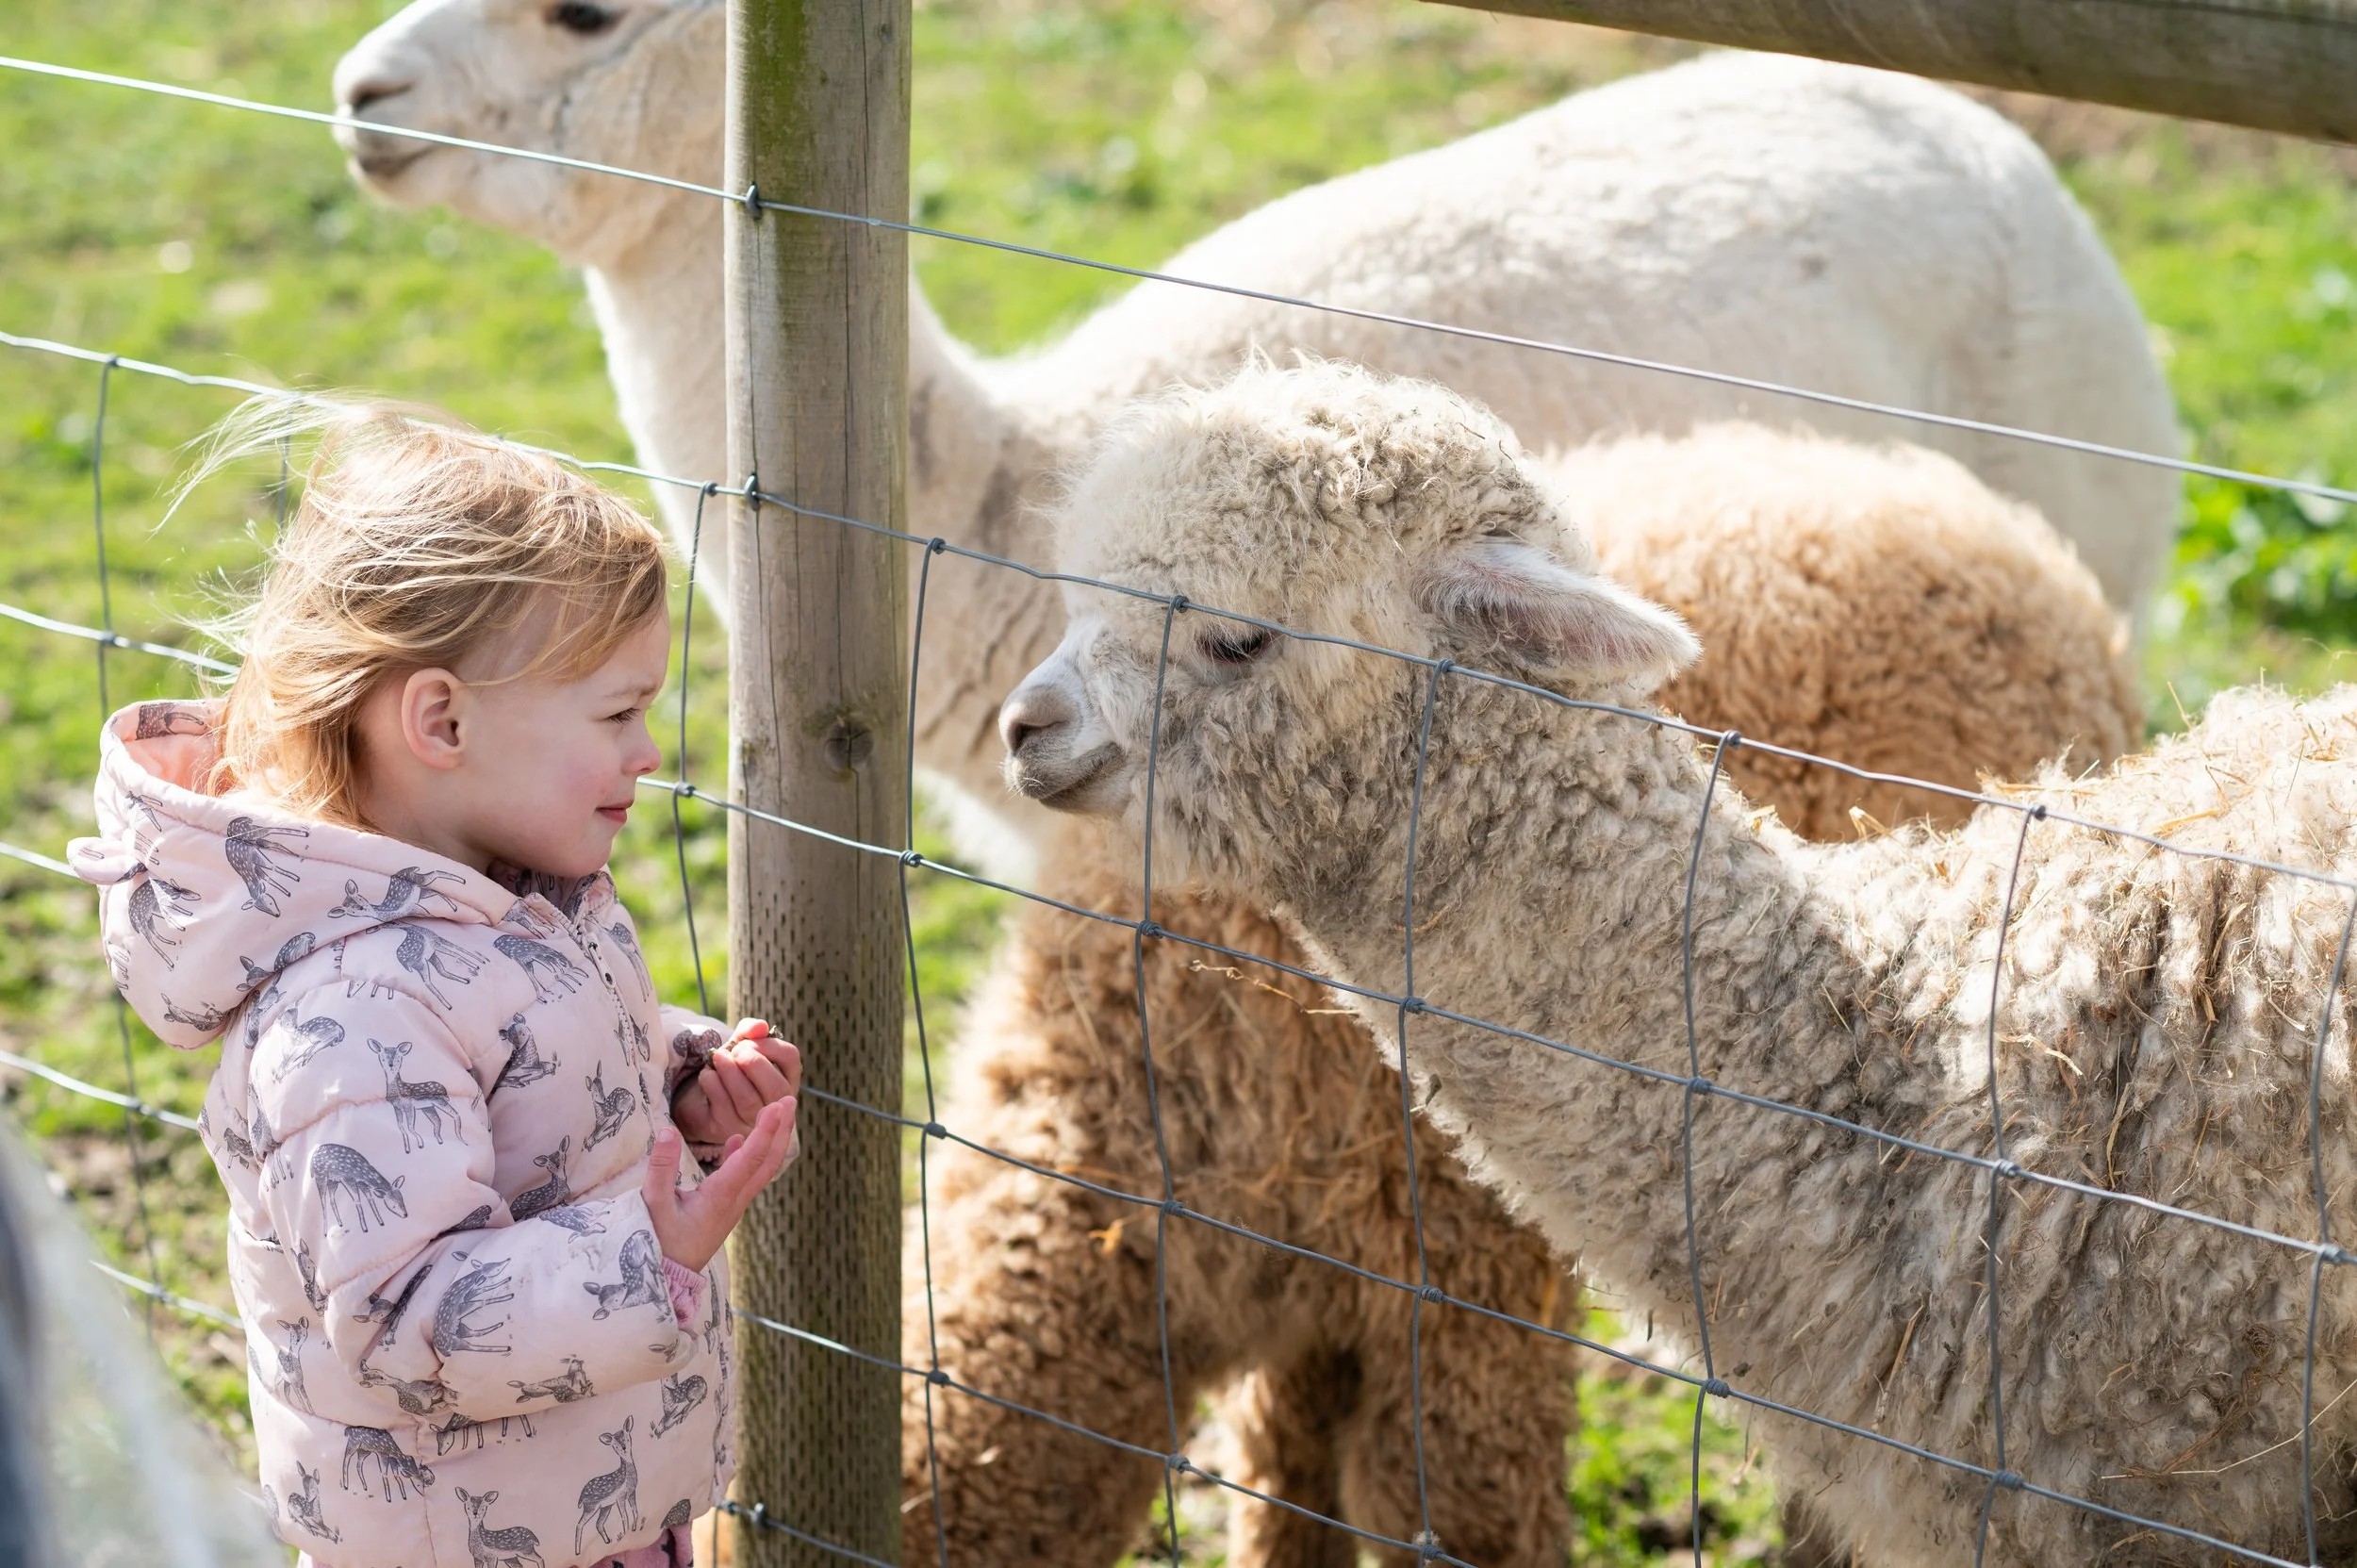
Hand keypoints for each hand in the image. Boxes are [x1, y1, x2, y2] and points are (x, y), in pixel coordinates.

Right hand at [641, 1099, 794, 1271]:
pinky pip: (744, 1178)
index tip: (779, 1105)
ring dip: (770, 1141)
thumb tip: (667, 1131)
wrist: (663, 1281)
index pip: (751, 1158)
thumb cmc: (656, 1244)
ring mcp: (731, 1208)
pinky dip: (747, 1155)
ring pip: (759, 1171)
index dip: (766, 1130)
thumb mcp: (652, 1205)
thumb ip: (660, 1168)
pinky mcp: (723, 1211)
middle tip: (789, 1100)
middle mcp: (733, 1201)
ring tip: (776, 1114)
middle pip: (766, 1162)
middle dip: (780, 1131)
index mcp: (720, 1197)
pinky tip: (738, 1140)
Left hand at [672, 1019, 800, 1155]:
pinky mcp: (726, 1128)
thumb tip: (759, 1026)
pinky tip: (707, 1075)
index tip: (749, 1040)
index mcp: (786, 1079)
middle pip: (776, 1087)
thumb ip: (750, 1032)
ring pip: (747, 1099)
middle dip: (752, 1062)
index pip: (790, 1058)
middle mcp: (774, 1104)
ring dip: (729, 1071)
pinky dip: (711, 1082)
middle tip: (735, 1051)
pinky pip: (721, 1104)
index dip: (769, 1044)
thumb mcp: (740, 1046)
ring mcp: (751, 1121)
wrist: (700, 1097)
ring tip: (718, 1057)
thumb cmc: (730, 1069)